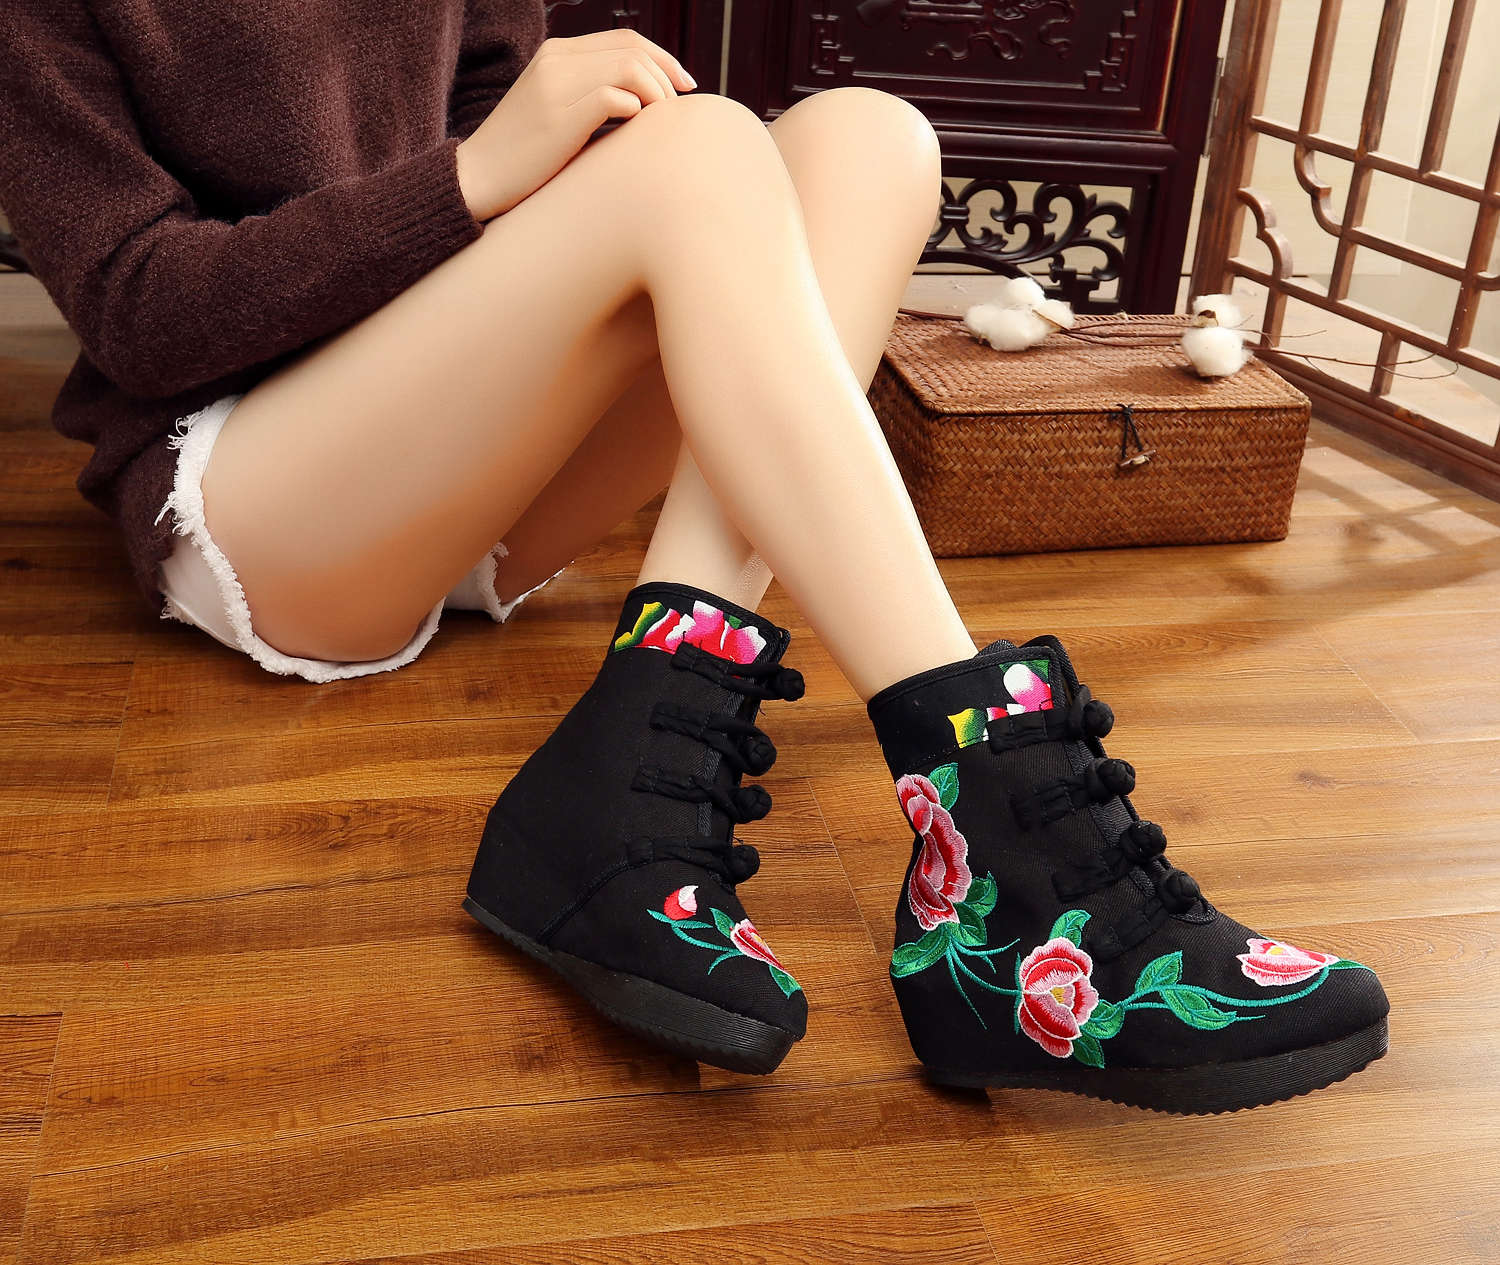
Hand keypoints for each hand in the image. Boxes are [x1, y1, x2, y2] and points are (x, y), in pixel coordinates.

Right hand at [455, 29, 696, 221]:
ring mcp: (556, 83)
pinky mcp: (558, 114)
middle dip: (668, 75)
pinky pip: (615, 97)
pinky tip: (635, 130)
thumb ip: (593, 97)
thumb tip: (644, 106)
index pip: (625, 39)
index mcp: (557, 53)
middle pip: (633, 49)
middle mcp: (557, 59)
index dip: (663, 58)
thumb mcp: (557, 113)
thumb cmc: (525, 157)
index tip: (685, 85)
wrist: (478, 177)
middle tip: (682, 104)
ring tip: (661, 121)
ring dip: (657, 94)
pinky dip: (635, 110)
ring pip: (630, 68)